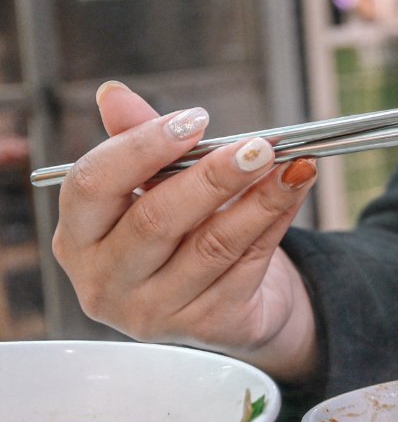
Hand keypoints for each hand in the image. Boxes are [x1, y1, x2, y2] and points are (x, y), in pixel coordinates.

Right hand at [53, 81, 318, 380]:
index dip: (142, 148)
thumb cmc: (182, 237)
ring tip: (291, 165)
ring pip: (213, 246)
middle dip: (214, 176)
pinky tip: (294, 193)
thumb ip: (137, 144)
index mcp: (79, 239)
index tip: (195, 120)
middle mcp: (105, 282)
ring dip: (259, 200)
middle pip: (157, 220)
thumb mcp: (155, 189)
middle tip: (258, 146)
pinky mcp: (207, 327)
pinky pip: (248, 266)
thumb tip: (113, 94)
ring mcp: (155, 312)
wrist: (227, 304)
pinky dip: (275, 225)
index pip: (92, 185)